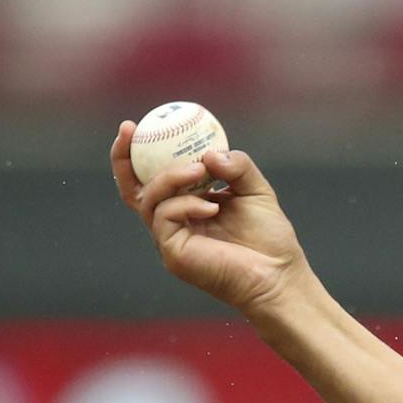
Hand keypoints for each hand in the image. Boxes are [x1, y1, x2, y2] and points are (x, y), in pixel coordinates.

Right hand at [110, 122, 308, 319]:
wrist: (279, 276)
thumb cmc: (270, 239)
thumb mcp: (255, 190)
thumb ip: (236, 166)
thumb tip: (209, 153)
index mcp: (188, 207)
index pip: (153, 179)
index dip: (137, 153)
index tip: (135, 125)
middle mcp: (174, 224)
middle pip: (133, 190)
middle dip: (123, 158)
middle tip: (130, 131)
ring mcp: (170, 240)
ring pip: (148, 200)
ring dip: (170, 177)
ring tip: (199, 171)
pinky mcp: (173, 254)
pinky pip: (164, 217)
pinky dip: (186, 204)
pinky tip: (212, 207)